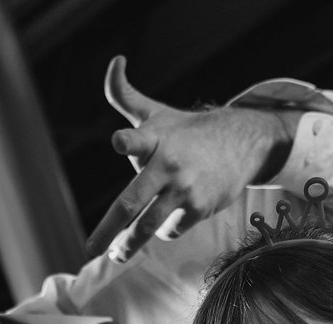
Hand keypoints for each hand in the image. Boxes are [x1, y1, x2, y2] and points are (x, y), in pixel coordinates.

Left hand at [85, 56, 292, 263]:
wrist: (240, 143)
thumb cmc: (186, 131)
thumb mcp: (155, 112)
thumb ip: (124, 94)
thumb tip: (115, 60)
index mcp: (154, 139)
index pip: (138, 138)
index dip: (127, 140)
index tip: (118, 142)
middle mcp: (167, 165)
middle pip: (132, 201)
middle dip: (110, 229)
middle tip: (92, 248)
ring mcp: (184, 189)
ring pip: (150, 226)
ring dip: (131, 244)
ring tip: (118, 254)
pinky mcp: (200, 208)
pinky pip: (171, 229)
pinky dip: (164, 230)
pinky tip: (165, 222)